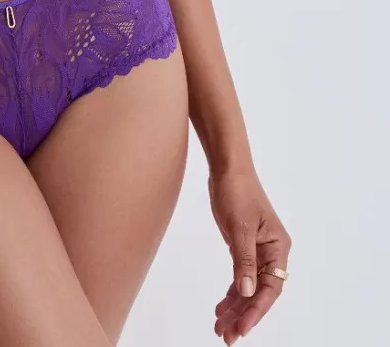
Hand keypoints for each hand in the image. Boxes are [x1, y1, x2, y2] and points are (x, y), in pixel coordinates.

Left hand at [209, 164, 291, 341]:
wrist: (227, 168)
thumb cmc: (237, 192)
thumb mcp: (239, 227)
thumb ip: (243, 261)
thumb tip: (246, 293)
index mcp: (278, 248)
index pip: (270, 288)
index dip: (256, 310)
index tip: (241, 329)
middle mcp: (271, 253)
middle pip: (259, 292)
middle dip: (243, 315)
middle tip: (225, 336)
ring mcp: (257, 251)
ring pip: (248, 287)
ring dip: (235, 308)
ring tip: (219, 327)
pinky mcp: (243, 247)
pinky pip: (240, 276)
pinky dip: (231, 293)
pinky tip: (220, 307)